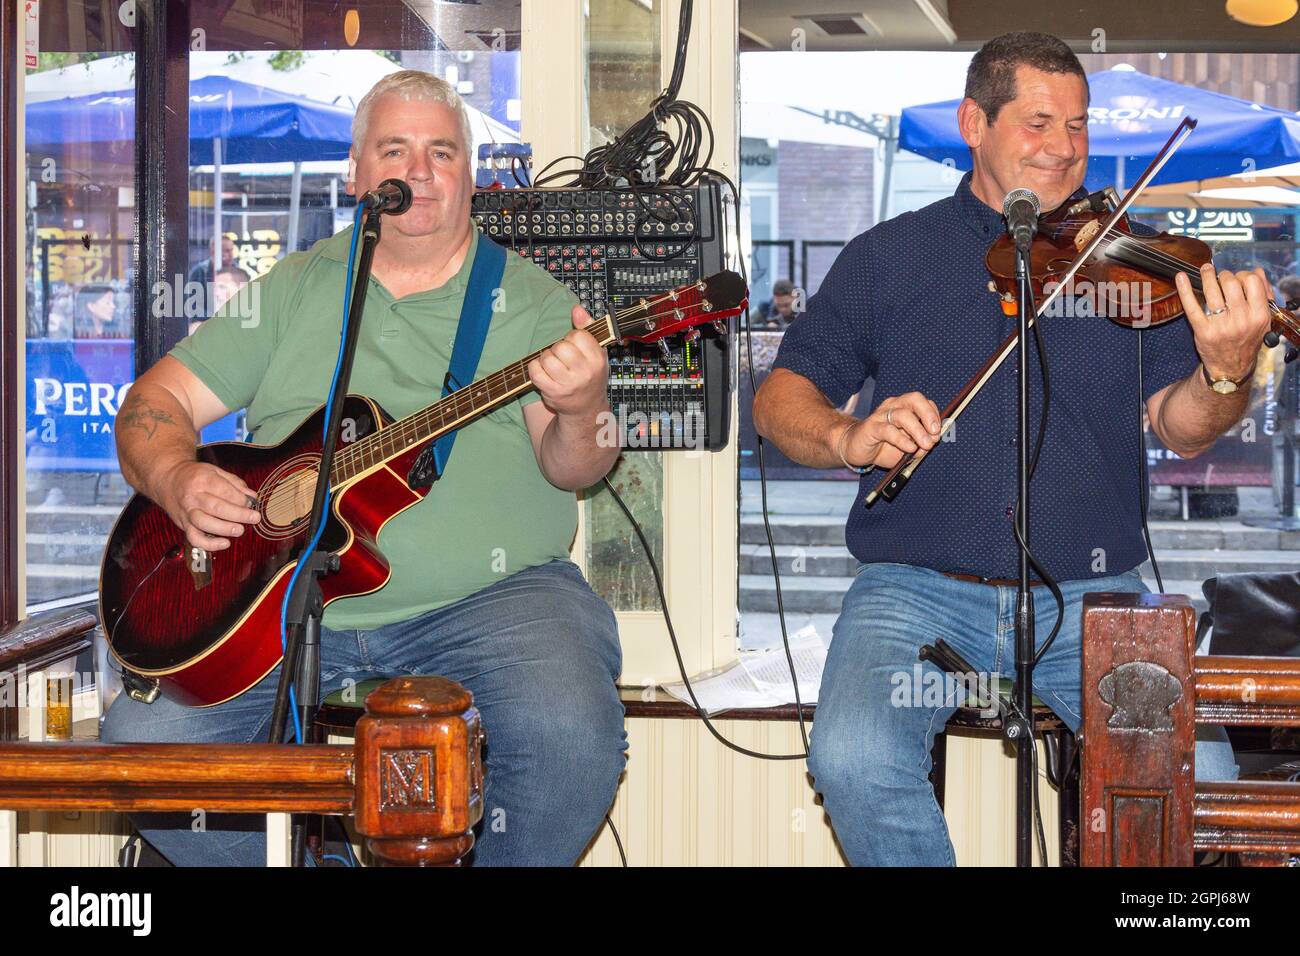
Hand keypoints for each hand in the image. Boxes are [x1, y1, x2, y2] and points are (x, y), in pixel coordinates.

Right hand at [155, 460, 260, 551]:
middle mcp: (192, 496)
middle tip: (254, 518)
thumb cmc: (194, 476)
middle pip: (216, 507)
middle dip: (238, 514)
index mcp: (202, 479)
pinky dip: (209, 544)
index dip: (241, 499)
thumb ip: (235, 483)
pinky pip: (194, 538)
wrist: (167, 479)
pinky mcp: (183, 524)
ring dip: (225, 529)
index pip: (224, 490)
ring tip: (240, 530)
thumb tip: (252, 497)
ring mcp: (187, 512)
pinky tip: (225, 543)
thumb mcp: (215, 471)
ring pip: (204, 523)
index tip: (251, 504)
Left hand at [527, 304, 609, 417]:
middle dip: (558, 349)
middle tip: (563, 358)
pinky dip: (535, 369)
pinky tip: (544, 372)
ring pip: (547, 358)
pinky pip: (535, 371)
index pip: (578, 335)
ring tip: (554, 366)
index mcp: (597, 360)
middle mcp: (585, 373)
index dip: (572, 338)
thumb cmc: (590, 376)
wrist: (586, 408)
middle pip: (561, 346)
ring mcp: (568, 384)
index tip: (574, 347)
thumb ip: (587, 328)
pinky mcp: (552, 392)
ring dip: (546, 359)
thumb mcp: (596, 352)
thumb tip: (576, 309)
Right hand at [841, 392, 942, 469]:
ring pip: (903, 415)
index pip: (924, 402)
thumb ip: (920, 444)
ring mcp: (881, 415)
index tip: (939, 432)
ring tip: (925, 445)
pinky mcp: (871, 427)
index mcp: (904, 406)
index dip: (935, 415)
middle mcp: (893, 406)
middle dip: (929, 415)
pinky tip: (909, 448)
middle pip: (914, 400)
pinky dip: (902, 440)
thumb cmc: (884, 445)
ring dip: (918, 431)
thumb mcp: (907, 446)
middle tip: (936, 433)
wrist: (855, 448)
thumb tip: (931, 443)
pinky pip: (888, 430)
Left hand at [1175, 264, 1271, 381]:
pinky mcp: (1203, 331)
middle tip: (1220, 277)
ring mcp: (1221, 326)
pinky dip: (1184, 290)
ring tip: (1205, 270)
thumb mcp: (1262, 320)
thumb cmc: (1246, 340)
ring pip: (1212, 290)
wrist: (1231, 368)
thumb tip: (1257, 271)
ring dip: (1207, 275)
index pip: (1252, 282)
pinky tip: (1181, 277)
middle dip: (1224, 275)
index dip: (1243, 275)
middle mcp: (1241, 320)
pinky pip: (1192, 306)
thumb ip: (1264, 295)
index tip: (1237, 277)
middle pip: (1231, 283)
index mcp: (1259, 315)